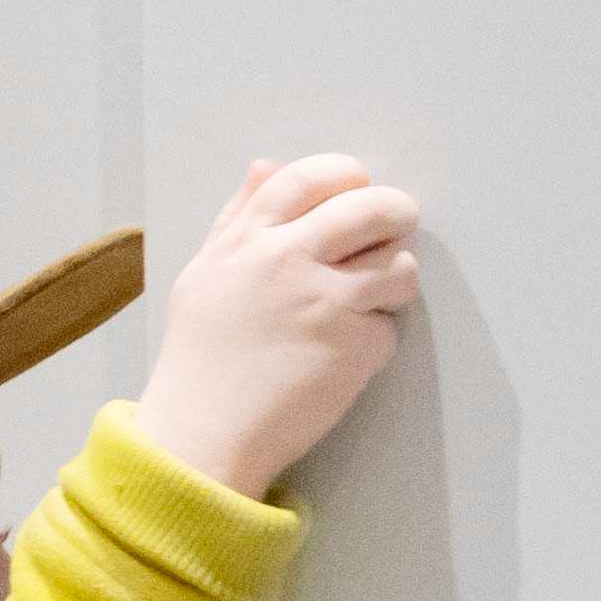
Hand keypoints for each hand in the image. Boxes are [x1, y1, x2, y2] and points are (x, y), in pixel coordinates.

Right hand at [138, 153, 423, 500]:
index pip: (310, 178)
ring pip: (398, 268)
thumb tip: (267, 167)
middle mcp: (288, 260)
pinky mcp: (354, 347)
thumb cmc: (200, 357)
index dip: (345, 175)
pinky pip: (389, 328)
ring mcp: (326, 303)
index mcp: (249, 239)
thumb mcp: (205, 272)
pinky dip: (375, 340)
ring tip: (373, 298)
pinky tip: (342, 358)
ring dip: (395, 279)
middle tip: (400, 222)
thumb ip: (238, 217)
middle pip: (370, 210)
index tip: (358, 187)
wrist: (204, 433)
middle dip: (396, 211)